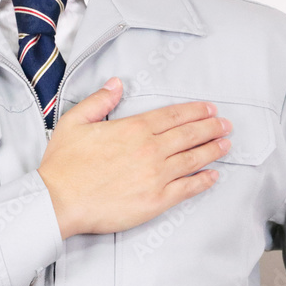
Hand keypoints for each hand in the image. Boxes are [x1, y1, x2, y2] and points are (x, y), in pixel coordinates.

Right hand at [37, 76, 232, 239]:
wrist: (59, 202)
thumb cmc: (64, 166)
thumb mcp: (75, 122)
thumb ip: (99, 101)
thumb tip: (116, 84)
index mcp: (134, 129)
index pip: (173, 116)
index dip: (195, 111)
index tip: (209, 109)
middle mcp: (150, 150)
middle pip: (189, 135)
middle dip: (211, 128)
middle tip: (225, 125)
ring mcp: (156, 176)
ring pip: (193, 159)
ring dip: (213, 150)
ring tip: (226, 145)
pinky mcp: (156, 201)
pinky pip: (187, 188)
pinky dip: (203, 181)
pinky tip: (213, 176)